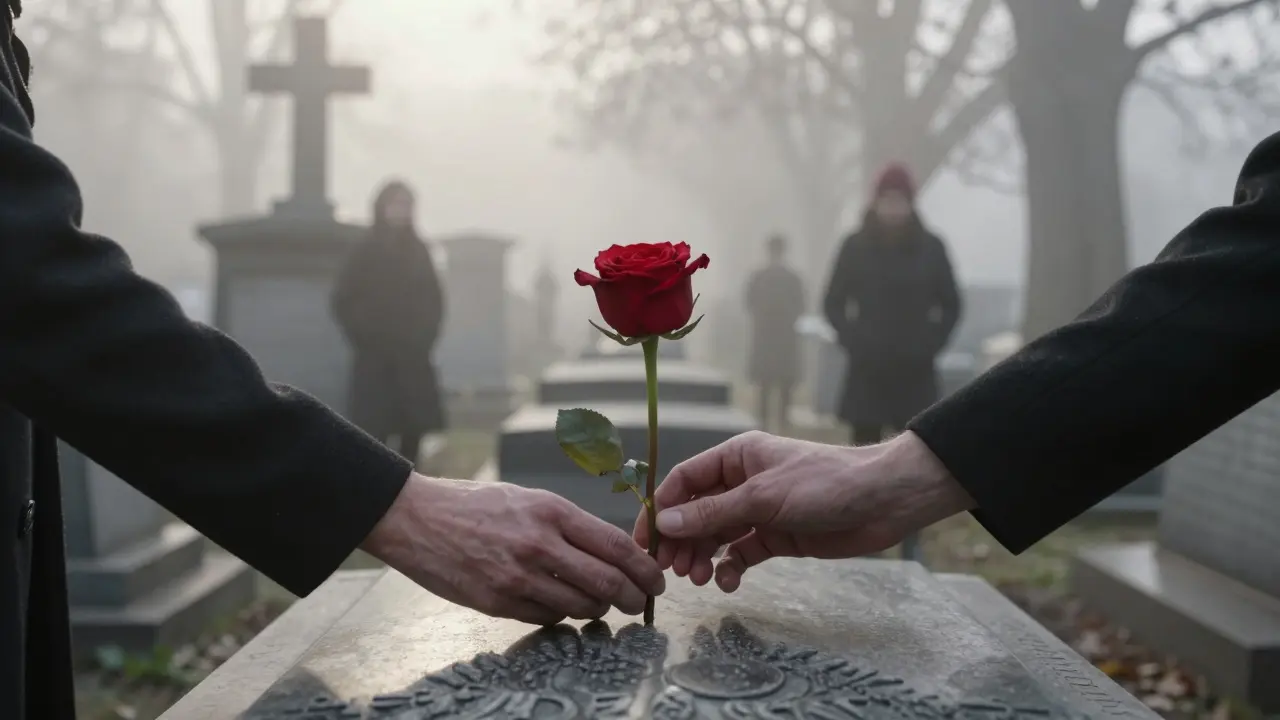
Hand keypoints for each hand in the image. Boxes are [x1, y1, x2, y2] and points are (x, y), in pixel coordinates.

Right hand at [365, 474, 664, 624]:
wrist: (417, 517)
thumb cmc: (475, 505)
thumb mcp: (528, 499)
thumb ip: (567, 524)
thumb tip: (609, 551)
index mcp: (551, 511)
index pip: (616, 546)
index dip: (644, 569)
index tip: (655, 580)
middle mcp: (539, 544)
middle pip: (607, 582)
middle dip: (633, 598)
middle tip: (640, 604)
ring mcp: (517, 577)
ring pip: (580, 606)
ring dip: (597, 609)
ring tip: (598, 604)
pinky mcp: (497, 602)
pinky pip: (546, 618)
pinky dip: (560, 614)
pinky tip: (556, 603)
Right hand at [634, 431, 972, 592]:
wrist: (883, 502)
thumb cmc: (825, 484)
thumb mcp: (763, 496)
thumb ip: (712, 513)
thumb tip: (665, 524)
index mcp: (736, 457)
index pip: (684, 481)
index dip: (661, 508)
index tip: (645, 539)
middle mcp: (743, 482)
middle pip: (696, 512)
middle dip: (682, 540)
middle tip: (672, 570)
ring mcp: (760, 511)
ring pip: (716, 536)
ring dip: (703, 557)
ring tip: (699, 580)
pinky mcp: (777, 537)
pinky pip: (741, 554)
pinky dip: (731, 568)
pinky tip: (728, 582)